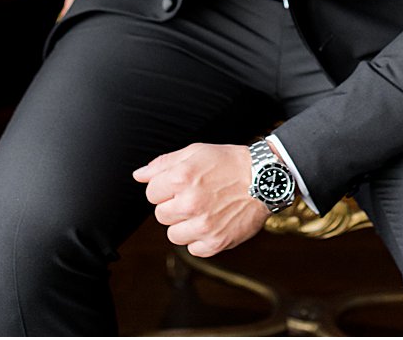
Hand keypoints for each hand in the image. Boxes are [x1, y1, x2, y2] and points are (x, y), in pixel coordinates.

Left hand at [133, 143, 267, 257]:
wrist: (263, 178)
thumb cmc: (227, 162)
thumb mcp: (193, 152)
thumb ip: (162, 165)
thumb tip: (138, 175)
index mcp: (180, 178)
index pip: (151, 193)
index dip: (163, 189)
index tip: (179, 186)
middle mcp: (190, 203)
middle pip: (160, 214)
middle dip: (173, 206)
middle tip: (193, 197)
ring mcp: (203, 225)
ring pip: (173, 234)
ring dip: (184, 225)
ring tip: (202, 211)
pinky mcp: (217, 242)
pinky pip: (193, 249)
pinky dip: (200, 240)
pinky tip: (211, 224)